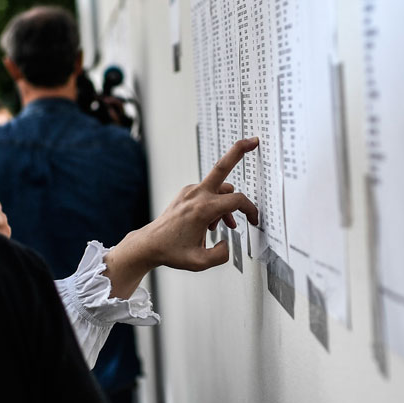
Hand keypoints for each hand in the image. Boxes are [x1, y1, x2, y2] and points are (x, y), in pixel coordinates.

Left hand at [104, 137, 259, 297]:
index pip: (237, 201)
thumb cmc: (171, 251)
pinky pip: (209, 193)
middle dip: (239, 151)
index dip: (251, 210)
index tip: (254, 221)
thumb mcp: (199, 262)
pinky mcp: (186, 193)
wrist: (150, 244)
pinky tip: (211, 222)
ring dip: (226, 202)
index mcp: (203, 209)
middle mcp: (197, 195)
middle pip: (222, 166)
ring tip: (223, 224)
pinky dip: (216, 204)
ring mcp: (190, 191)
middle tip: (253, 140)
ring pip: (220, 188)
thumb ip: (220, 255)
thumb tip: (226, 244)